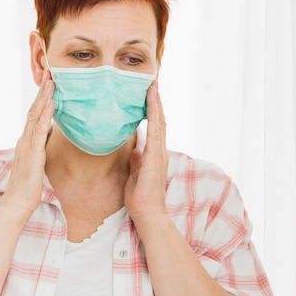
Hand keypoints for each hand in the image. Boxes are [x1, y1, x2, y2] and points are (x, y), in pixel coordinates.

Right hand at [2, 71, 54, 214]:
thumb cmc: (29, 187)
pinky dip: (45, 114)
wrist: (18, 202)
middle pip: (33, 109)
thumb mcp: (36, 163)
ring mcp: (27, 145)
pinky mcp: (32, 153)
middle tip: (51, 73)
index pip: (33, 115)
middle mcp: (25, 139)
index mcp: (26, 142)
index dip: (41, 98)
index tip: (49, 83)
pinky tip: (52, 103)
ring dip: (44, 97)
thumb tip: (48, 139)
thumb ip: (40, 150)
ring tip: (52, 81)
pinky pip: (39, 130)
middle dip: (42, 91)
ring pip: (35, 115)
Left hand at [124, 82, 168, 234]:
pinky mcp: (155, 155)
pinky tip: (151, 100)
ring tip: (152, 84)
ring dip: (156, 101)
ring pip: (160, 120)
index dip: (152, 109)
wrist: (148, 213)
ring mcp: (159, 152)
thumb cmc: (140, 197)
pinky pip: (155, 128)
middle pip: (160, 119)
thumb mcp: (135, 172)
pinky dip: (154, 112)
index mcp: (154, 153)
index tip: (148, 93)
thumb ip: (137, 159)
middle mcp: (160, 150)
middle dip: (156, 100)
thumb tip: (134, 149)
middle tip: (152, 81)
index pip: (154, 126)